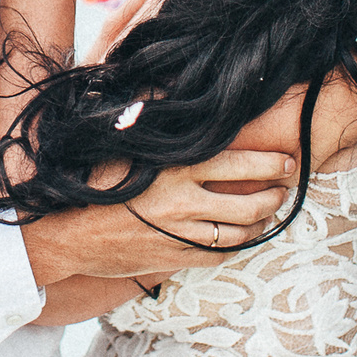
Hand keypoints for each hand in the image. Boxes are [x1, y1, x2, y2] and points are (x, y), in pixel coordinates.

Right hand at [19, 149, 300, 285]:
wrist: (69, 235)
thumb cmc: (96, 184)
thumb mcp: (127, 151)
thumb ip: (157, 132)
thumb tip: (171, 98)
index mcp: (176, 168)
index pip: (239, 164)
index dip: (270, 164)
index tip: (287, 161)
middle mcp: (184, 202)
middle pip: (249, 202)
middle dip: (275, 195)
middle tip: (285, 189)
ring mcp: (181, 234)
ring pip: (239, 233)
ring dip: (261, 224)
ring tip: (269, 214)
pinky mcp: (174, 259)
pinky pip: (218, 255)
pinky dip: (236, 247)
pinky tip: (241, 238)